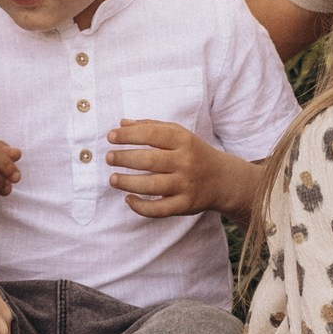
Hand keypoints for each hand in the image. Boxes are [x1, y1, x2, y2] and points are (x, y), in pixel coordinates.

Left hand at [107, 120, 252, 218]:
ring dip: (128, 182)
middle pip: (149, 160)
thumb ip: (151, 126)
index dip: (128, 135)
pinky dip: (140, 206)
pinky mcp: (185, 204)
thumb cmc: (194, 153)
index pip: (152, 134)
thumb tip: (122, 124)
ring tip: (113, 179)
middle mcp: (186, 161)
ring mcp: (186, 184)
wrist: (223, 179)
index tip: (111, 136)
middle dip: (124, 158)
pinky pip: (159, 209)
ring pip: (151, 186)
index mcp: (183, 140)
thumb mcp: (179, 134)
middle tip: (109, 158)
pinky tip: (129, 199)